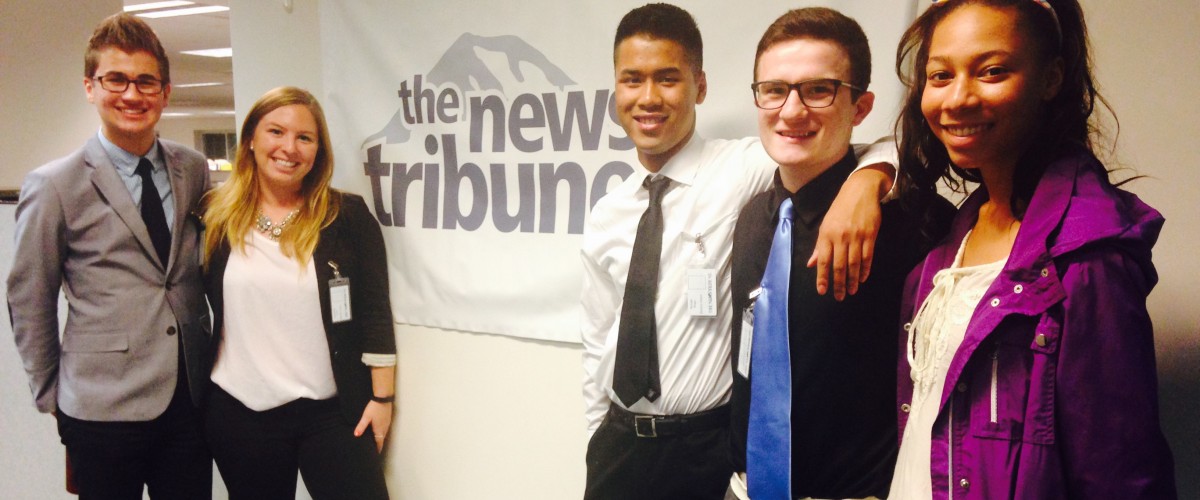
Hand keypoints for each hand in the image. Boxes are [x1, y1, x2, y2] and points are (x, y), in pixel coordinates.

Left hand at [354, 400, 393, 451]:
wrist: (383, 397)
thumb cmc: (374, 407)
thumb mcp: (366, 417)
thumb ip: (361, 426)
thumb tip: (356, 435)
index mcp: (379, 429)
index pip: (379, 442)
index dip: (378, 448)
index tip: (376, 454)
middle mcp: (384, 427)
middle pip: (382, 438)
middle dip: (378, 444)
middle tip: (375, 448)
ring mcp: (387, 422)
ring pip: (384, 433)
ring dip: (381, 438)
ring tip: (376, 441)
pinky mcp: (388, 418)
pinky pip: (385, 428)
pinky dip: (382, 431)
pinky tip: (379, 429)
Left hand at [808, 165, 888, 299]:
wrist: (860, 191)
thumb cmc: (840, 209)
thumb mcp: (825, 225)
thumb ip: (819, 246)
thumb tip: (811, 264)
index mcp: (826, 235)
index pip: (823, 261)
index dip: (822, 277)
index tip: (822, 291)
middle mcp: (841, 237)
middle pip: (839, 265)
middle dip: (839, 283)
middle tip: (840, 297)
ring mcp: (856, 236)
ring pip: (854, 263)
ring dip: (853, 279)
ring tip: (852, 291)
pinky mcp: (870, 235)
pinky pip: (868, 256)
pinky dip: (866, 269)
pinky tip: (863, 278)